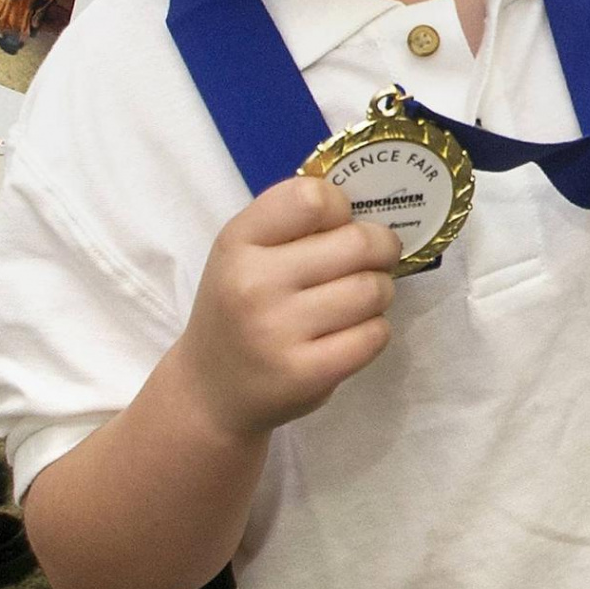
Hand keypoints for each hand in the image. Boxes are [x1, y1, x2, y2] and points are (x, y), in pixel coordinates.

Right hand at [178, 175, 400, 440]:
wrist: (208, 390)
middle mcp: (254, 283)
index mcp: (238, 241)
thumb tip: (372, 204)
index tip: (338, 226)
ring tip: (359, 299)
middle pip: (359, 242)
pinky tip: (352, 333)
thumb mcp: (245, 253)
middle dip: (381, 248)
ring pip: (373, 289)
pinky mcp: (306, 374)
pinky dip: (375, 330)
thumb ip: (295, 224)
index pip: (312, 197)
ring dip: (380, 292)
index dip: (340, 207)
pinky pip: (375, 334)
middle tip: (374, 260)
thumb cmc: (239, 308)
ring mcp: (278, 332)